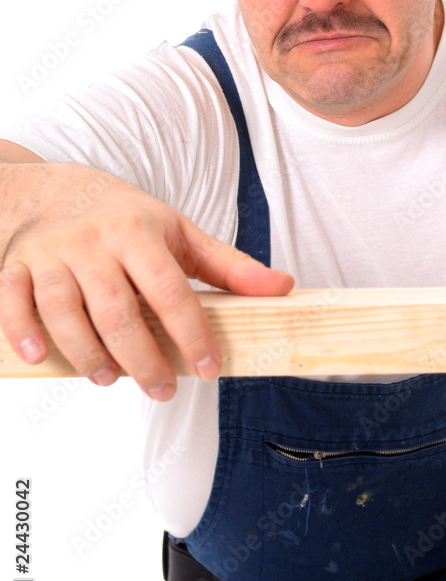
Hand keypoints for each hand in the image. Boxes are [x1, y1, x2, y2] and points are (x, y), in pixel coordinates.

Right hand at [0, 162, 293, 399]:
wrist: (53, 190)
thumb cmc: (125, 218)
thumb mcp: (180, 232)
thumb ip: (229, 265)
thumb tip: (283, 287)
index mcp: (138, 233)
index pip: (169, 288)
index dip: (191, 332)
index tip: (209, 367)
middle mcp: (93, 243)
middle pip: (117, 309)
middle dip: (142, 358)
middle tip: (163, 390)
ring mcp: (52, 255)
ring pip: (66, 311)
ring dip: (88, 353)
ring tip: (111, 380)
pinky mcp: (17, 267)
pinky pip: (13, 301)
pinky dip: (23, 331)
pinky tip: (42, 358)